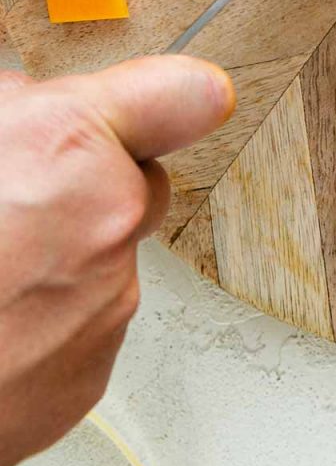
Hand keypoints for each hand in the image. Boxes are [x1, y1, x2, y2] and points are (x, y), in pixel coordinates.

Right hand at [0, 55, 233, 465]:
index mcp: (67, 146)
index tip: (187, 97)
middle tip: (20, 203)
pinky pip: (88, 321)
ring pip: (109, 257)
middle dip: (93, 186)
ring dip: (65, 258)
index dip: (177, 94)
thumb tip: (33, 109)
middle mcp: (105, 221)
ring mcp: (105, 302)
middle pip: (138, 182)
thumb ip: (12, 115)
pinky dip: (51, 320)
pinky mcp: (91, 371)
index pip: (182, 93)